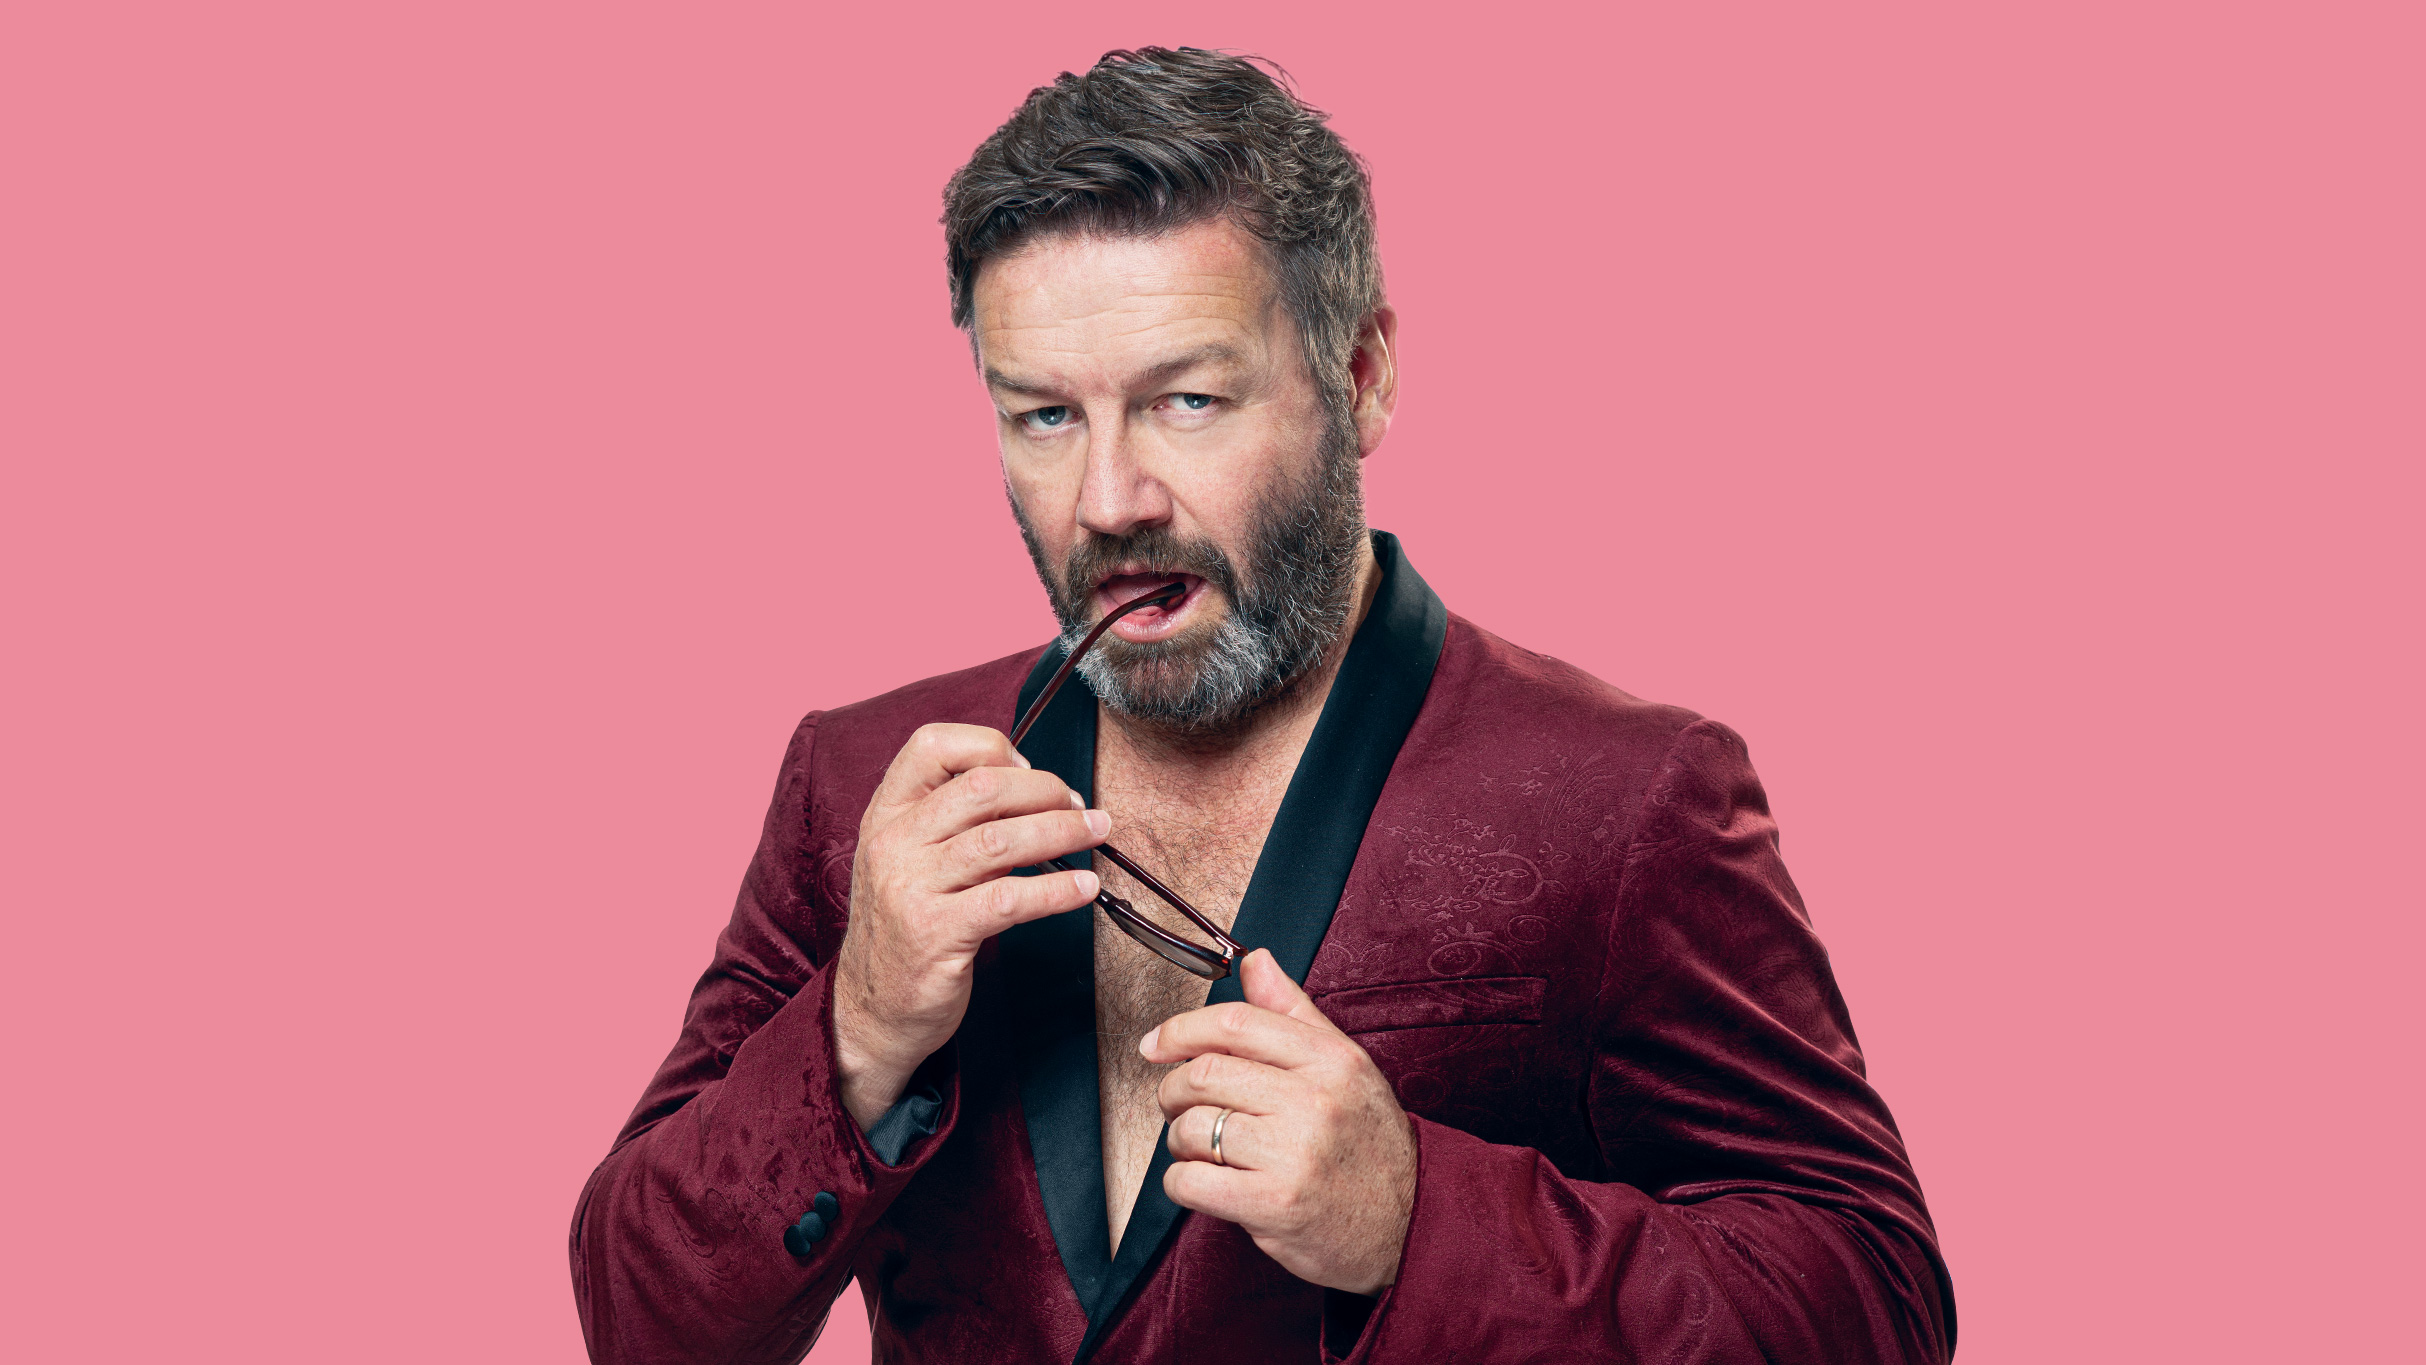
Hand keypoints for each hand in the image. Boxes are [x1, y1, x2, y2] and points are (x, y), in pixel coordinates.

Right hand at [832, 723, 1107, 1129]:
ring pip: (1000, 840)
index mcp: (885, 813)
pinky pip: (1009, 899)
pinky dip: (1056, 889)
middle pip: (981, 787)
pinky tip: (1083, 889)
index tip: (1029, 770)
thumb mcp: (913, 860)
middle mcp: (892, 842)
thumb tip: (1032, 785)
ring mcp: (910, 888)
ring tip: (1096, 832)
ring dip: (1062, 832)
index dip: (991, 747)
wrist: (870, 1008)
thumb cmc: (907, 927)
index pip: (931, 744)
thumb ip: (954, 821)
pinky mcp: (934, 934)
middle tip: (1080, 806)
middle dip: (1044, 789)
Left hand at [1145, 949, 1416, 1295]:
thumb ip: (1294, 1012)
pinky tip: (1204, 1182)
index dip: (1181, 1030)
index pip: (1235, 1024)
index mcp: (1330, 1059)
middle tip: (1178, 1105)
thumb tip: (1255, 960)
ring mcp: (1294, 1153)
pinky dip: (1181, 1182)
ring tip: (1203, 1149)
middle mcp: (1314, 1100)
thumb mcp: (1345, 1066)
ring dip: (1180, 1141)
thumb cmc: (1370, 1143)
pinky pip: (1191, 1182)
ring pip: (1193, 1128)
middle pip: (1203, 1074)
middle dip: (1173, 1090)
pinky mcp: (1275, 1204)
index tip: (1156, 1044)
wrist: (1411, 1220)